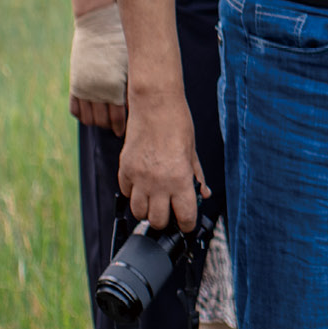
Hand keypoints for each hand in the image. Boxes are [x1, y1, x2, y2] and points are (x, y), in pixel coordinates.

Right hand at [69, 2, 129, 134]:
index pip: (118, 118)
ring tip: (107, 123)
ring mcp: (84, 87)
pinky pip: (75, 109)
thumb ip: (135, 83)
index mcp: (114, 86)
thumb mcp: (133, 62)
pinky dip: (83, 115)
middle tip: (118, 129)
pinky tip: (91, 115)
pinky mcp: (76, 83)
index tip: (126, 132)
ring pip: (88, 118)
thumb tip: (142, 103)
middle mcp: (97, 90)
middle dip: (111, 127)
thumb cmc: (123, 40)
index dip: (123, 128)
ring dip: (98, 122)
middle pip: (102, 121)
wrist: (100, 21)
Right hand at [118, 94, 204, 231]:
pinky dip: (133, 194)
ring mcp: (138, 177)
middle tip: (170, 213)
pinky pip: (125, 193)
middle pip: (157, 221)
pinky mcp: (124, 169)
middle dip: (165, 221)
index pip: (184, 216)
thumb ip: (196, 176)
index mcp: (179, 178)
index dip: (187, 224)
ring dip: (147, 210)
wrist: (155, 104)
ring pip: (138, 212)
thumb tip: (203, 194)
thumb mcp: (192, 152)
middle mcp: (158, 182)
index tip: (187, 224)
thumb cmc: (178, 124)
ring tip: (155, 201)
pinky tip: (142, 185)